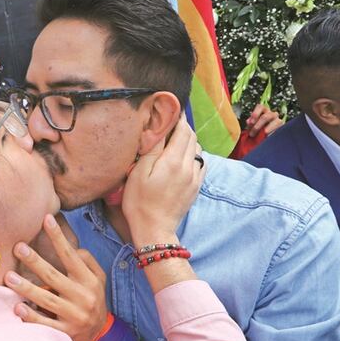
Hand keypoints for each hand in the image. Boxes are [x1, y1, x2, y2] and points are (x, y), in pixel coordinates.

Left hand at [3, 215, 107, 340]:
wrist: (100, 334)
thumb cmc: (93, 299)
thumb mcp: (98, 279)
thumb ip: (88, 261)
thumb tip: (73, 247)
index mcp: (88, 281)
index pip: (71, 256)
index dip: (58, 238)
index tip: (45, 219)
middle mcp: (82, 297)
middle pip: (54, 277)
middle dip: (35, 261)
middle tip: (18, 247)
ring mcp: (74, 317)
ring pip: (47, 300)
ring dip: (27, 288)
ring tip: (10, 277)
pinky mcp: (65, 333)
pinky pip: (46, 325)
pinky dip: (31, 317)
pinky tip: (18, 308)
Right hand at [122, 119, 206, 246]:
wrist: (154, 229)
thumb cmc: (139, 202)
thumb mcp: (139, 172)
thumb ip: (153, 148)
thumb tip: (160, 127)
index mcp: (174, 161)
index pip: (182, 130)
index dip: (177, 117)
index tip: (169, 110)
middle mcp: (189, 167)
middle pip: (192, 137)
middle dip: (182, 127)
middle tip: (168, 124)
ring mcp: (195, 178)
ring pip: (197, 149)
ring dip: (188, 141)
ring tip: (173, 142)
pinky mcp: (196, 187)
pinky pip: (200, 163)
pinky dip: (193, 155)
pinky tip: (182, 159)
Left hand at [245, 104, 283, 136]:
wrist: (266, 137)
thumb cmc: (257, 129)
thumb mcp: (252, 125)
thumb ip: (250, 123)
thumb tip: (249, 122)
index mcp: (264, 110)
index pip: (260, 107)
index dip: (255, 114)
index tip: (250, 123)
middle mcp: (272, 113)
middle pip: (265, 117)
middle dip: (257, 126)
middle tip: (251, 134)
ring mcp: (278, 120)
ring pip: (275, 122)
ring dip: (267, 130)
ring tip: (261, 137)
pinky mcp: (282, 127)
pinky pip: (278, 129)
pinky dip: (272, 134)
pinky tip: (267, 138)